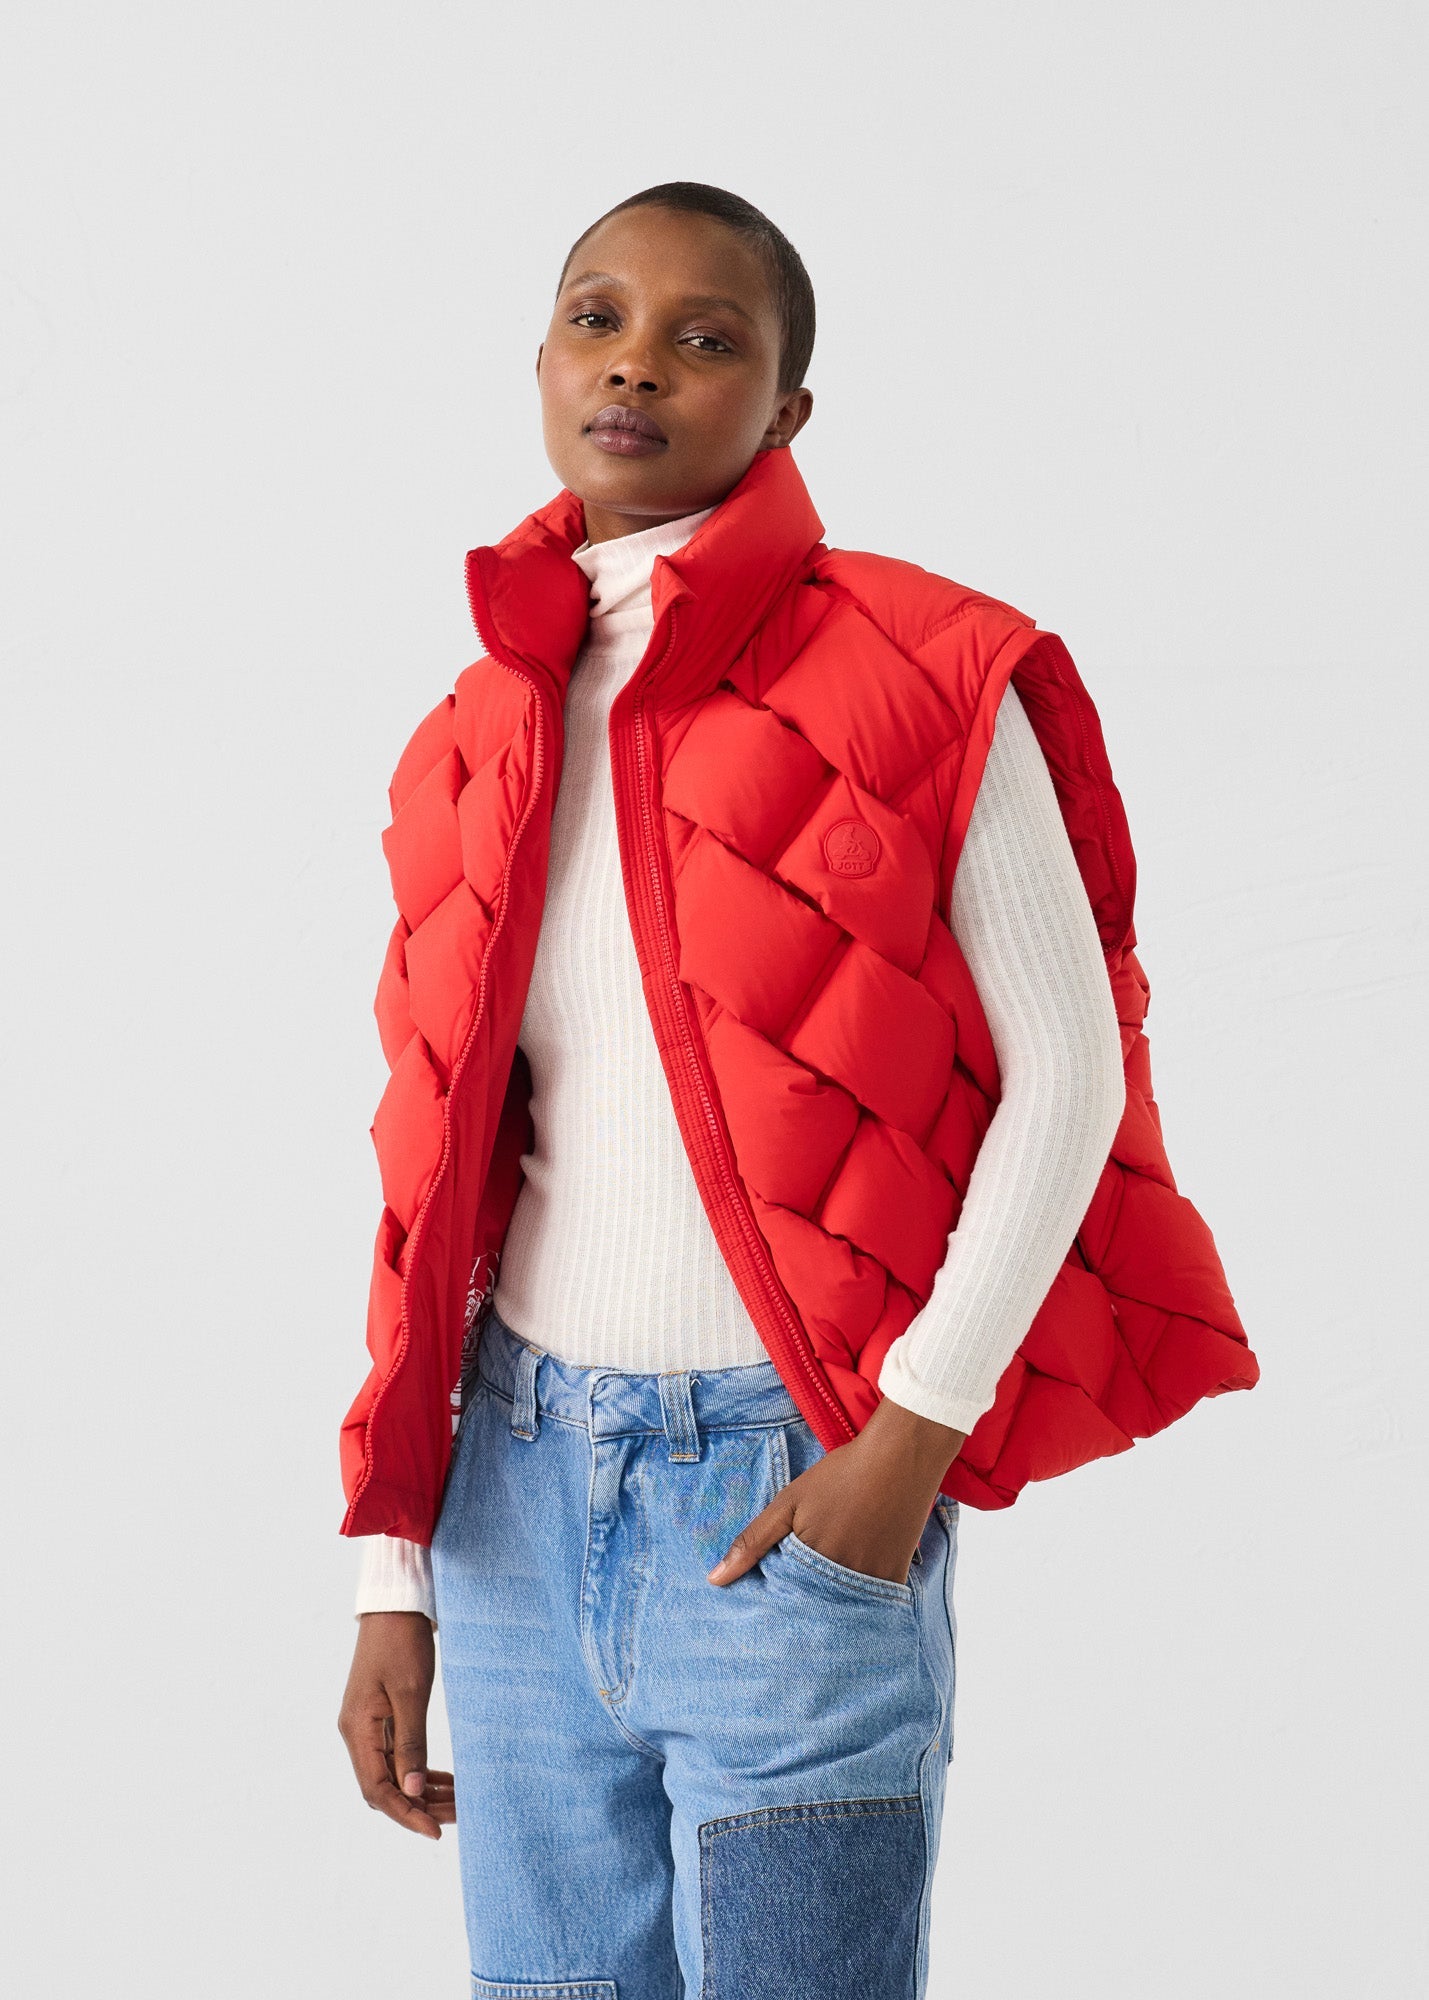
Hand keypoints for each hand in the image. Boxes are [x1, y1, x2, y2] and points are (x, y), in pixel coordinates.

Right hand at [338, 1611, 454, 1838]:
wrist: (395, 1604)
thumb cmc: (402, 1643)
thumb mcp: (412, 1693)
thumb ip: (411, 1744)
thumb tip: (413, 1792)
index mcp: (356, 1729)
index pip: (377, 1791)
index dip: (406, 1815)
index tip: (435, 1831)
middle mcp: (355, 1732)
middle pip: (382, 1788)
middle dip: (418, 1806)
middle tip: (456, 1816)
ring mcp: (365, 1724)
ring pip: (391, 1773)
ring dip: (420, 1790)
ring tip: (456, 1801)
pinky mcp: (378, 1715)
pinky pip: (395, 1755)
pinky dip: (417, 1769)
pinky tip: (442, 1779)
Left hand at [707, 1398, 965, 1588]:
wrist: (899, 1458)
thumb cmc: (840, 1476)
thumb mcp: (788, 1503)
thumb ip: (752, 1542)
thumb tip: (715, 1580)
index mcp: (809, 1566)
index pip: (783, 1604)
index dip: (774, 1604)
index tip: (765, 1609)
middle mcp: (841, 1581)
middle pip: (813, 1611)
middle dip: (801, 1609)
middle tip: (794, 1603)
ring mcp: (871, 1582)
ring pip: (841, 1609)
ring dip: (830, 1604)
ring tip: (824, 1588)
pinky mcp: (895, 1578)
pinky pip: (871, 1602)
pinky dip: (859, 1596)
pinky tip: (853, 1577)